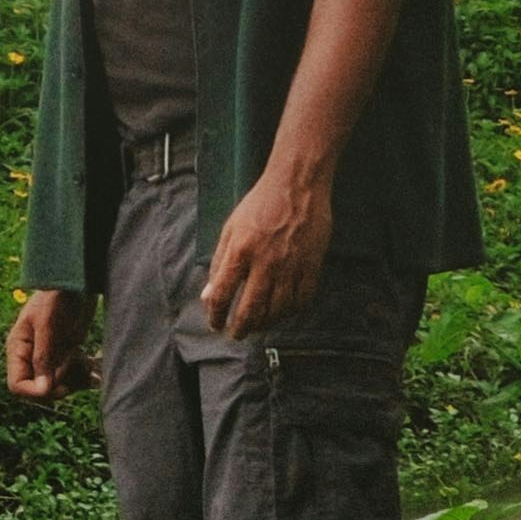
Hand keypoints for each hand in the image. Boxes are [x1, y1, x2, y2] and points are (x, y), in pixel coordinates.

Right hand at [5, 289, 91, 402]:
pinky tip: (91, 365)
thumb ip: (43, 357)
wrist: (78, 281)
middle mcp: (31, 357)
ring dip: (74, 382)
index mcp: (18, 348)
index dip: (35, 393)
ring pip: (57, 386)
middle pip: (39, 390)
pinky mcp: (66, 355)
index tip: (60, 386)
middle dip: (59, 387)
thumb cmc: (57, 296)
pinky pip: (71, 377)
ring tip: (87, 366)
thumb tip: (43, 389)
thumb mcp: (47, 325)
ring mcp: (50, 357)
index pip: (17, 385)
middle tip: (76, 371)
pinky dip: (82, 375)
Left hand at [199, 172, 331, 339]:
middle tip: (237, 334)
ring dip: (266, 323)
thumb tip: (208, 296)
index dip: (216, 315)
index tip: (216, 324)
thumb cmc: (260, 204)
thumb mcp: (231, 229)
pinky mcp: (312, 266)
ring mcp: (291, 266)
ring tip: (258, 324)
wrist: (297, 185)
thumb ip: (218, 263)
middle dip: (241, 328)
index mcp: (240, 250)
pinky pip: (302, 300)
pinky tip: (283, 312)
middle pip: (251, 310)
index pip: (222, 294)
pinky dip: (291, 312)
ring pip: (278, 311)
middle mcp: (265, 262)